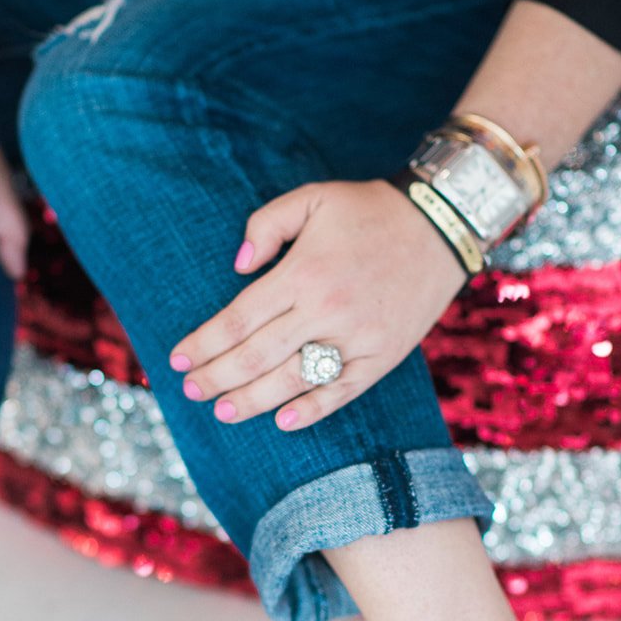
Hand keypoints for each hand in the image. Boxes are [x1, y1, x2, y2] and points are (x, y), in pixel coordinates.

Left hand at [169, 180, 467, 429]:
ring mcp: (357, 338)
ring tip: (222, 411)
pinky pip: (340, 392)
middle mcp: (326, 310)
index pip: (238, 319)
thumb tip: (236, 266)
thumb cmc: (369, 210)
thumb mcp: (312, 197)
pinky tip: (282, 422)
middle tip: (191, 390)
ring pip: (292, 381)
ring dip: (251, 401)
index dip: (204, 343)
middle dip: (216, 377)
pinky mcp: (382, 356)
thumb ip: (266, 225)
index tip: (178, 359)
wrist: (442, 225)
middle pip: (256, 357)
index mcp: (303, 272)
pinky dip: (310, 410)